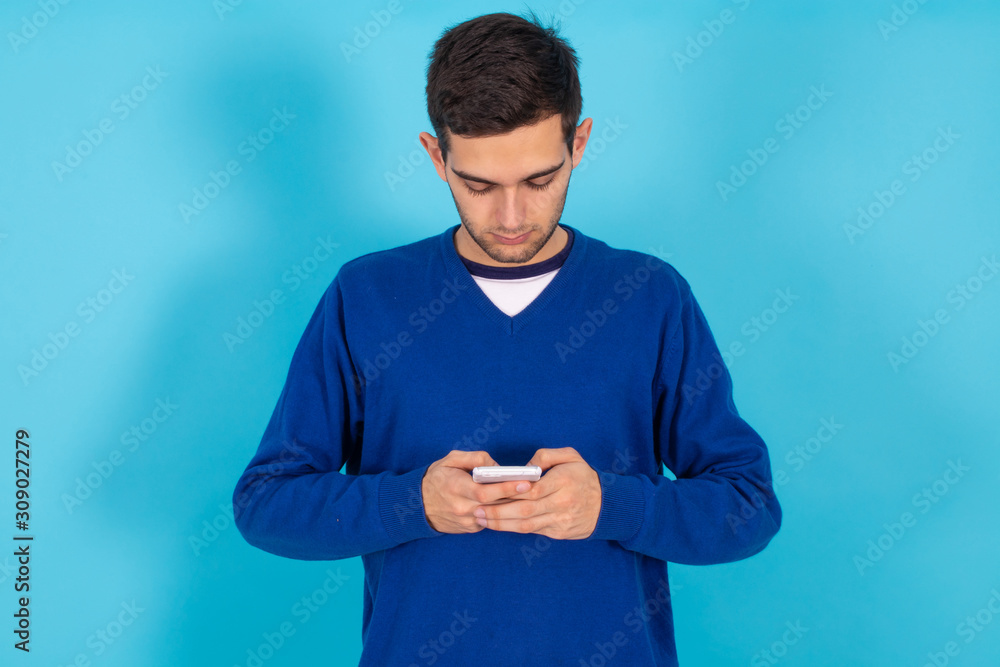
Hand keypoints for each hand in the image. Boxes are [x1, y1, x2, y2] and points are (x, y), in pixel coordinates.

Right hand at [421, 450, 534, 533]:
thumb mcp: (450, 460)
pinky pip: (491, 520)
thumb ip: (473, 458)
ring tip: (530, 496)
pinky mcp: (470, 528)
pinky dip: (502, 512)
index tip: (524, 482)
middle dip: (517, 497)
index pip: (485, 492)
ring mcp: (466, 521)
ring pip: (496, 514)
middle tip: (537, 488)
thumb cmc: (437, 478)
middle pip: (495, 505)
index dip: (506, 488)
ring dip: (513, 506)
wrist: (417, 505)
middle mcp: (461, 508)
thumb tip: (496, 465)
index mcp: (455, 488)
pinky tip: (515, 504)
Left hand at [472, 447, 601, 539]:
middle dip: (498, 512)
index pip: (531, 490)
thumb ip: (547, 455)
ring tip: (481, 519)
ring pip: (526, 525)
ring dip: (501, 524)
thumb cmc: (584, 477)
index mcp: (563, 482)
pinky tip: (498, 525)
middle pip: (524, 510)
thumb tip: (525, 467)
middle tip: (477, 510)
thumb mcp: (571, 456)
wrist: (607, 505)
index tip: (489, 491)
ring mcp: (560, 520)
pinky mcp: (558, 533)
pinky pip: (533, 531)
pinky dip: (513, 529)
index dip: (509, 492)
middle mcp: (561, 504)